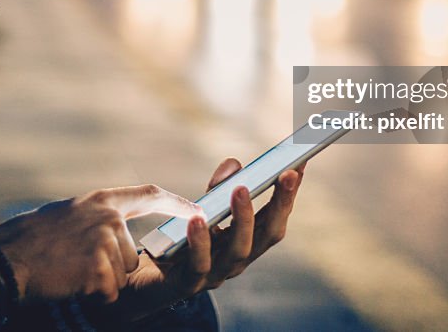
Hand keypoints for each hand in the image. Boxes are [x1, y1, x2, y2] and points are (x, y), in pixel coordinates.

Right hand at [0, 185, 202, 301]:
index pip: (149, 195)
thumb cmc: (34, 238)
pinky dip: (93, 293)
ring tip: (72, 269)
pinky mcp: (99, 266)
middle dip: (110, 267)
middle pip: (131, 253)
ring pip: (122, 273)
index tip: (195, 207)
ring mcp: (104, 240)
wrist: (10, 257)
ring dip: (101, 279)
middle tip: (77, 261)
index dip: (175, 202)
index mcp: (102, 200)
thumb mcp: (71, 212)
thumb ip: (99, 216)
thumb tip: (119, 224)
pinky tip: (72, 280)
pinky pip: (109, 289)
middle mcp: (108, 216)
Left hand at [119, 158, 304, 318]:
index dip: (289, 193)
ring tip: (241, 190)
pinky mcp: (188, 284)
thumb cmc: (182, 242)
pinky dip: (201, 241)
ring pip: (238, 250)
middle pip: (267, 235)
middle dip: (280, 203)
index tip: (299, 164)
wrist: (148, 282)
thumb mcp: (202, 209)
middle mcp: (237, 260)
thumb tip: (234, 164)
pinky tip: (198, 219)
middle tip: (285, 174)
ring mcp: (216, 274)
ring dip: (243, 219)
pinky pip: (198, 264)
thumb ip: (218, 188)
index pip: (275, 217)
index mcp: (246, 243)